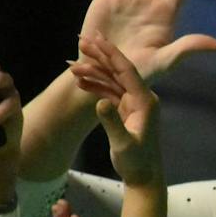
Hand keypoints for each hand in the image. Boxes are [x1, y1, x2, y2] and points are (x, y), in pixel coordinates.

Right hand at [71, 32, 163, 187]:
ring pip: (112, 81)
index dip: (111, 54)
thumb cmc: (136, 163)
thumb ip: (112, 122)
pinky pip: (110, 93)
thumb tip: (99, 102)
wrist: (143, 177)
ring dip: (93, 73)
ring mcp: (134, 103)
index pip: (127, 71)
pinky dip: (95, 87)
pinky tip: (79, 83)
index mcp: (145, 100)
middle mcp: (142, 97)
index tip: (96, 39)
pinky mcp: (126, 111)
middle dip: (100, 56)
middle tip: (81, 40)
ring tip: (70, 66)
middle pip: (119, 71)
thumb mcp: (124, 144)